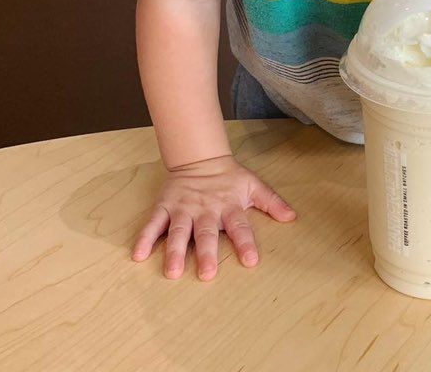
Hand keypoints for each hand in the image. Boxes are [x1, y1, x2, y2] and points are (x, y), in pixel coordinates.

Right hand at [132, 154, 295, 279]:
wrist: (200, 156)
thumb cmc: (229, 177)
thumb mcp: (253, 185)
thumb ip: (271, 202)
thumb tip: (292, 217)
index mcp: (229, 205)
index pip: (240, 225)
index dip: (245, 242)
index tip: (251, 261)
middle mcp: (206, 209)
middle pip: (207, 233)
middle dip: (207, 253)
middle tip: (208, 274)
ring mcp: (183, 208)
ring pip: (179, 231)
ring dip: (175, 251)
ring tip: (173, 271)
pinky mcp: (165, 206)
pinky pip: (153, 223)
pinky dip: (145, 238)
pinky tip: (139, 254)